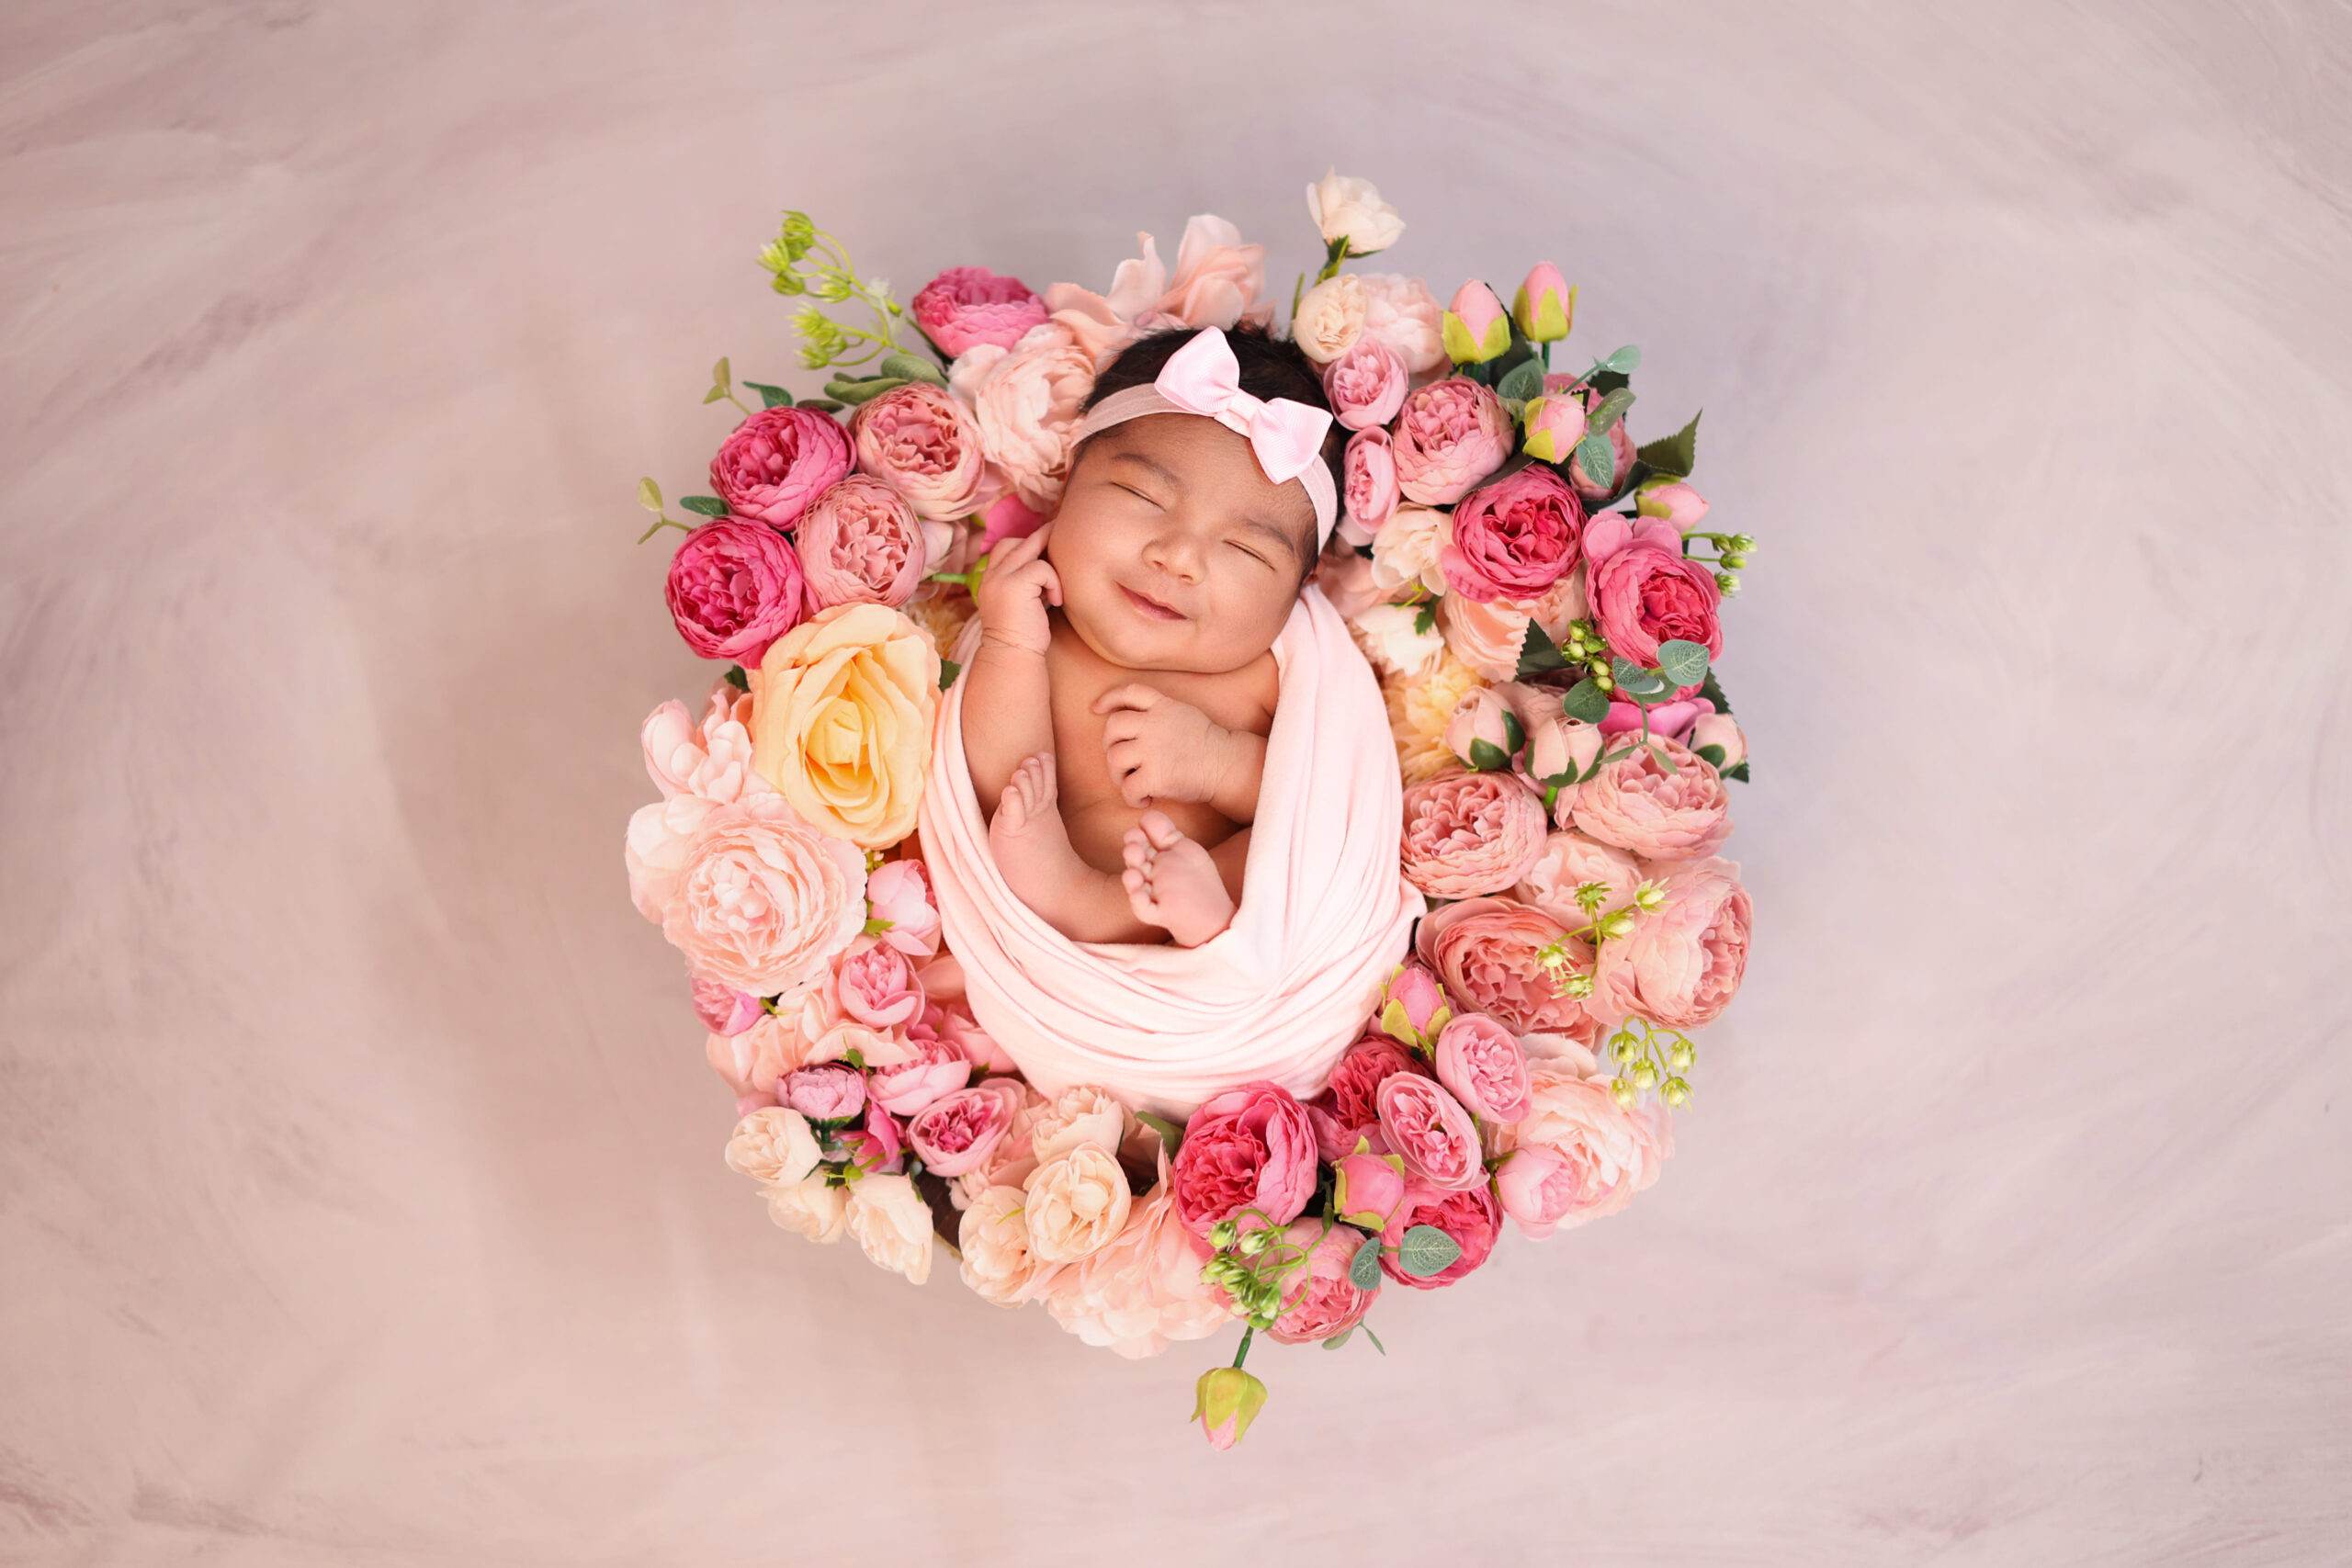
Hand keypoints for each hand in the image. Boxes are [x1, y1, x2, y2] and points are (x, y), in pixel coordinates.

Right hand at [975, 523, 1059, 655]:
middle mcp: (990, 575)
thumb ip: (1029, 582)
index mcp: (990, 580)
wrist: (1013, 657)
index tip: (1045, 548)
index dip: (1025, 544)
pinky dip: (1054, 583)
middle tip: (1060, 527)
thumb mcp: (1024, 601)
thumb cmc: (1024, 636)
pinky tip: (1055, 602)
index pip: (1004, 548)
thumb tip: (1049, 561)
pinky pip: (1043, 568)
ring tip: (1055, 589)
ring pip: (1031, 548)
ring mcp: (1000, 578)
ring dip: (1050, 566)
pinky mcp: (1014, 584)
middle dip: (1041, 535)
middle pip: (1015, 541)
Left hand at [1093, 684, 1233, 808]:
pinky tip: (1144, 799)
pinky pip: (1128, 788)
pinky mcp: (1157, 776)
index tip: (1096, 709)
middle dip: (1109, 745)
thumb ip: (1159, 711)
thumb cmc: (1207, 745)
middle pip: (1113, 727)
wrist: (1226, 766)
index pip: (1130, 692)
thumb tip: (1128, 718)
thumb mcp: (1184, 713)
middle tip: (1121, 762)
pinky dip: (1130, 797)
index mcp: (1163, 706)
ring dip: (1117, 775)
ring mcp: (1154, 749)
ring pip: (1114, 758)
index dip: (1109, 699)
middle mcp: (1155, 724)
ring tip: (1133, 782)